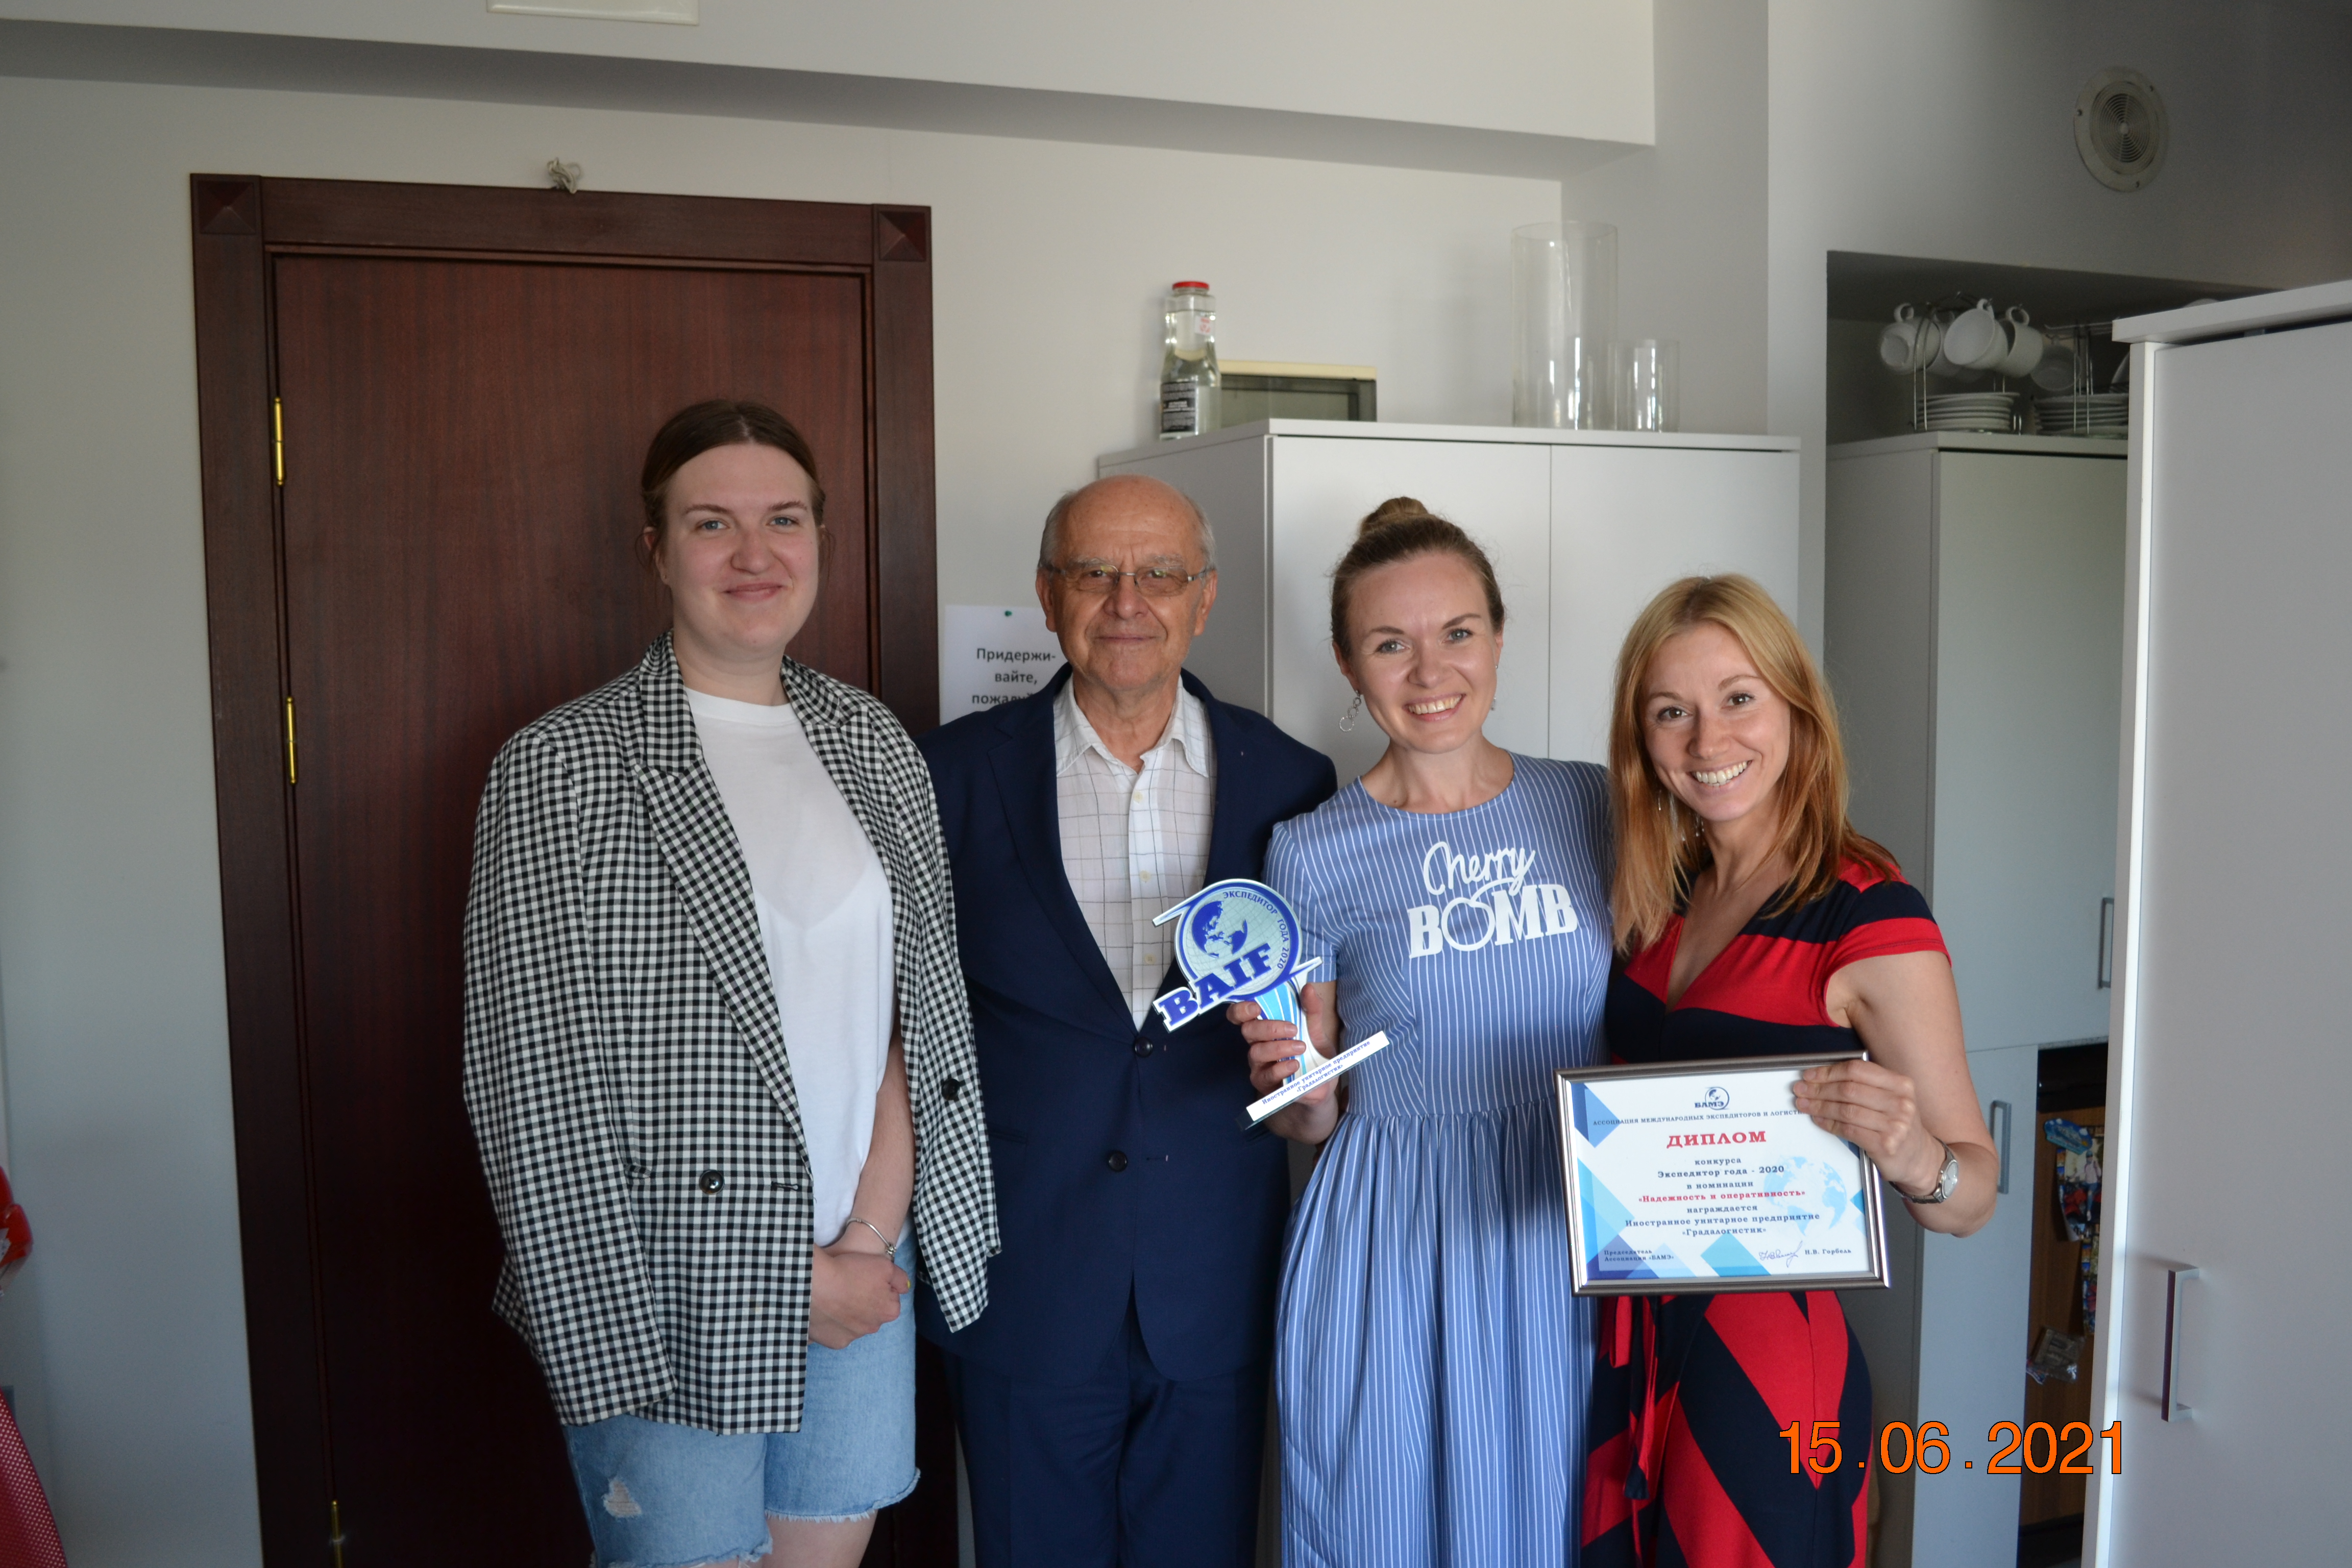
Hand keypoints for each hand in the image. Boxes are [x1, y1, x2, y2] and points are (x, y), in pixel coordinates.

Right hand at [808, 1243, 909, 1349]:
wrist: (815, 1283)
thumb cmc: (851, 1271)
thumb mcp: (884, 1265)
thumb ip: (899, 1278)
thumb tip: (903, 1288)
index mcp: (889, 1311)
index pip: (889, 1299)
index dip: (878, 1287)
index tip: (864, 1279)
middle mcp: (873, 1328)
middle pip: (871, 1313)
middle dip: (864, 1303)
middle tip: (849, 1286)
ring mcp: (852, 1337)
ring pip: (853, 1324)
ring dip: (847, 1314)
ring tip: (835, 1297)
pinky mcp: (834, 1342)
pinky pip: (836, 1333)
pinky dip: (832, 1324)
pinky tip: (826, 1310)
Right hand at [1228, 998, 1331, 1106]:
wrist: (1319, 1087)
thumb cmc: (1312, 1056)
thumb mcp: (1316, 1031)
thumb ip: (1312, 1011)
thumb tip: (1309, 988)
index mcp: (1264, 1028)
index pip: (1241, 1016)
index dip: (1241, 1009)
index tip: (1256, 1006)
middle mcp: (1256, 1045)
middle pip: (1248, 1031)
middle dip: (1269, 1027)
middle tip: (1293, 1029)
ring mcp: (1259, 1065)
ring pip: (1256, 1052)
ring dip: (1279, 1048)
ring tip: (1300, 1047)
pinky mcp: (1265, 1084)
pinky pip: (1267, 1075)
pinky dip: (1281, 1068)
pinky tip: (1295, 1064)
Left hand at [1792, 1059, 1943, 1196]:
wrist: (1920, 1159)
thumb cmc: (1898, 1125)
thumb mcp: (1891, 1099)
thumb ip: (1865, 1086)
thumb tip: (1822, 1077)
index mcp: (1901, 1084)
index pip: (1858, 1070)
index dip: (1829, 1071)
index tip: (1809, 1074)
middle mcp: (1900, 1102)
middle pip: (1849, 1089)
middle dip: (1819, 1088)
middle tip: (1800, 1089)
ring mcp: (1895, 1124)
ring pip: (1846, 1109)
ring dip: (1820, 1106)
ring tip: (1803, 1104)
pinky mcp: (1885, 1144)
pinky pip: (1849, 1129)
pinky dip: (1829, 1123)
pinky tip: (1818, 1119)